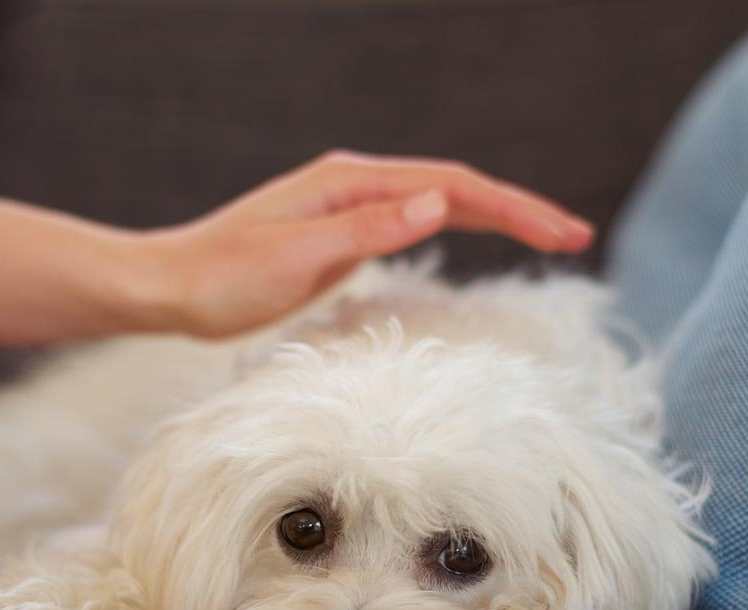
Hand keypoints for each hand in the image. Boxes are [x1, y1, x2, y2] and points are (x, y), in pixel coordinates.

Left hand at [149, 151, 594, 337]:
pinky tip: (475, 240)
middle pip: (456, 190)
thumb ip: (369, 231)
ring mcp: (352, 211)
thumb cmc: (223, 275)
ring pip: (440, 206)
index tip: (562, 232)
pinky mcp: (344, 236)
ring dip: (494, 219)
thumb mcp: (297, 255)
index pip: (453, 187)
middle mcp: (357, 188)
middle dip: (518, 212)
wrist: (172, 288)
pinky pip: (415, 226)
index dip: (513, 208)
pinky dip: (457, 231)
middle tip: (575, 235)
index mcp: (351, 183)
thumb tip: (440, 203)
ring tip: (546, 236)